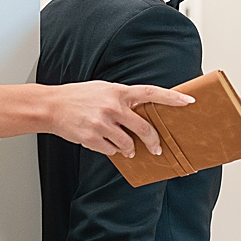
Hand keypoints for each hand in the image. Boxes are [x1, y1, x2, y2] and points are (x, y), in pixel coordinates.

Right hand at [49, 81, 192, 158]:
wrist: (51, 106)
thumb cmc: (79, 96)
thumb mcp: (103, 89)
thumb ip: (123, 98)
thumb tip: (142, 110)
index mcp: (118, 92)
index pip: (151, 93)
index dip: (171, 98)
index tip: (189, 102)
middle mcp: (112, 107)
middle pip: (144, 128)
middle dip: (153, 141)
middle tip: (157, 148)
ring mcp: (102, 123)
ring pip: (127, 143)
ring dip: (129, 149)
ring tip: (125, 147)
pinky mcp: (92, 138)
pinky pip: (111, 150)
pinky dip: (111, 150)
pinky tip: (104, 143)